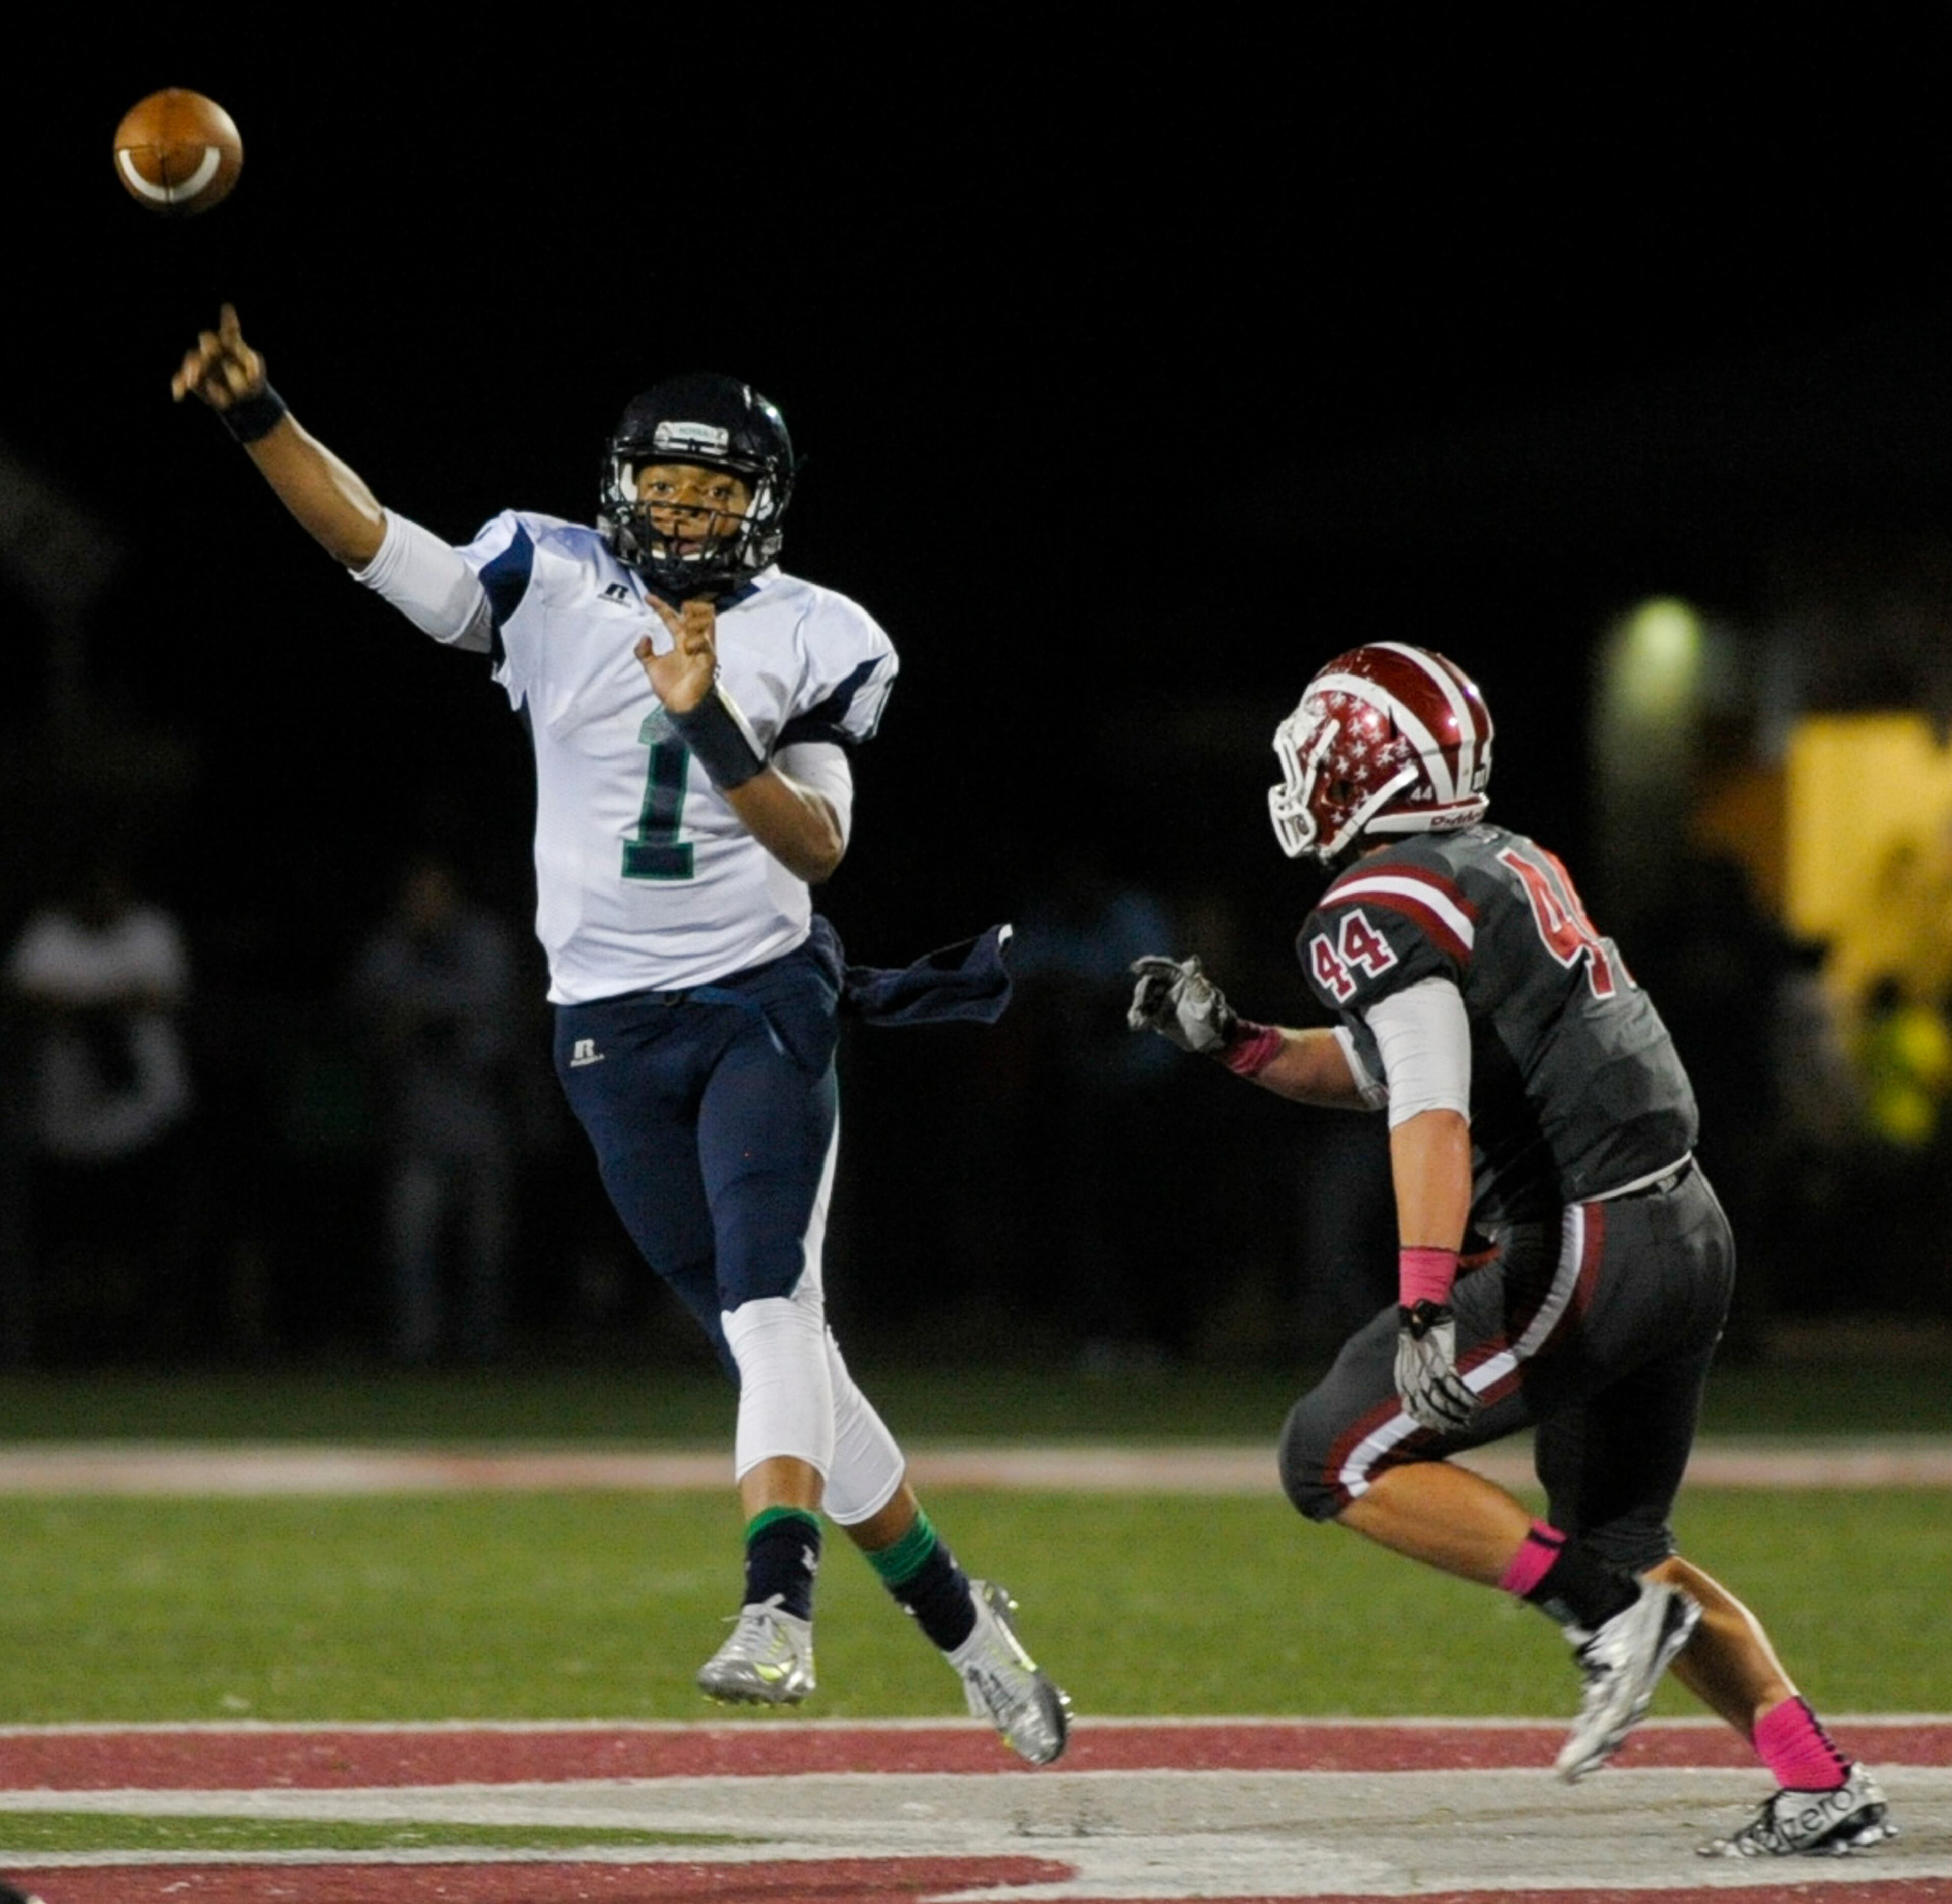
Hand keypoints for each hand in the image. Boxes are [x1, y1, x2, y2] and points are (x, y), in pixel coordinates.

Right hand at [171, 303, 264, 412]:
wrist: (244, 401)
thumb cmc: (252, 384)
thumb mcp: (256, 377)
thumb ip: (248, 369)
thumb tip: (230, 367)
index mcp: (232, 344)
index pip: (230, 331)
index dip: (229, 320)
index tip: (228, 309)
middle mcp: (215, 349)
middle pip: (207, 340)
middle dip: (208, 345)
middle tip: (211, 352)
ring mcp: (202, 362)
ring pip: (194, 359)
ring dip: (193, 368)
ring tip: (194, 380)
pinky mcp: (193, 376)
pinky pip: (182, 378)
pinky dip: (180, 385)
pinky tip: (178, 395)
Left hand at [636, 597, 717, 712]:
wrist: (680, 706)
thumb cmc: (670, 687)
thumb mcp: (652, 667)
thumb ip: (644, 652)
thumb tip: (643, 636)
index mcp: (680, 641)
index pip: (671, 619)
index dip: (660, 607)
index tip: (647, 597)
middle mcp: (692, 642)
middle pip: (695, 617)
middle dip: (692, 607)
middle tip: (683, 603)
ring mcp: (702, 651)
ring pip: (706, 625)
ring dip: (697, 618)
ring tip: (687, 613)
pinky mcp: (708, 661)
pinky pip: (705, 646)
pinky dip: (696, 642)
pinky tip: (687, 645)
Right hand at [1127, 953, 1238, 1054]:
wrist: (1210, 1039)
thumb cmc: (1213, 1016)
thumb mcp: (1205, 1000)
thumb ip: (1197, 983)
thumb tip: (1192, 960)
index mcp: (1182, 977)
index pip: (1162, 967)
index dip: (1148, 965)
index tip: (1135, 967)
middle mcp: (1170, 986)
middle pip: (1149, 982)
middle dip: (1142, 993)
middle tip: (1141, 1006)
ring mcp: (1162, 1000)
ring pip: (1143, 997)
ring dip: (1138, 1006)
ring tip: (1138, 1020)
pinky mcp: (1157, 1015)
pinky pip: (1143, 1012)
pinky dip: (1137, 1017)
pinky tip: (1136, 1025)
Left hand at [1394, 1300, 1476, 1433]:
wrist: (1422, 1308)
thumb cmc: (1418, 1335)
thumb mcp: (1410, 1359)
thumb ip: (1413, 1379)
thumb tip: (1424, 1402)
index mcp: (1402, 1377)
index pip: (1411, 1408)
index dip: (1427, 1421)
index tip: (1442, 1429)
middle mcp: (1411, 1375)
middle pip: (1428, 1407)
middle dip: (1446, 1420)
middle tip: (1461, 1426)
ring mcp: (1426, 1367)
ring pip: (1442, 1399)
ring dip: (1459, 1410)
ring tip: (1470, 1416)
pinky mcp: (1441, 1358)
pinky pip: (1455, 1384)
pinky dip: (1467, 1396)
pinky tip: (1478, 1402)